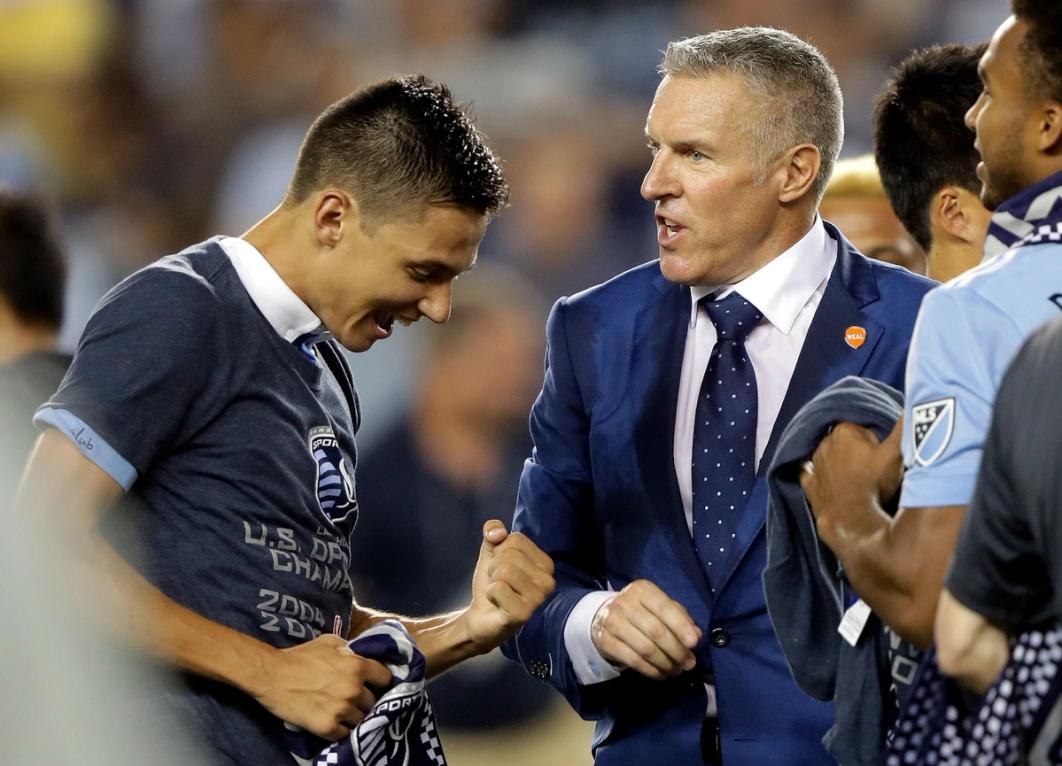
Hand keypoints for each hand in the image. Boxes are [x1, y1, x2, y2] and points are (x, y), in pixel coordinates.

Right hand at [252, 634, 391, 739]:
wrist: (272, 675)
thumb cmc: (300, 656)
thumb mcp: (329, 642)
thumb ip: (350, 650)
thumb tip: (361, 656)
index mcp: (357, 666)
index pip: (385, 678)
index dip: (379, 681)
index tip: (372, 684)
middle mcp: (354, 689)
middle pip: (372, 702)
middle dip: (364, 700)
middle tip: (353, 699)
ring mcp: (341, 710)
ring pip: (361, 720)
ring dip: (354, 717)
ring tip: (342, 713)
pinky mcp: (327, 727)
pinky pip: (345, 734)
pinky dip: (341, 730)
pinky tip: (333, 723)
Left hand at [465, 520, 555, 651]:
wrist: (481, 615)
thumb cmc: (493, 582)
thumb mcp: (491, 551)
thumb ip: (493, 531)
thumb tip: (497, 532)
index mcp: (546, 563)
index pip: (516, 539)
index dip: (499, 551)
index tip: (501, 568)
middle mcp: (548, 581)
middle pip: (509, 554)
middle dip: (494, 567)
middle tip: (499, 583)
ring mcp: (538, 599)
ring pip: (504, 571)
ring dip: (492, 582)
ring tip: (499, 593)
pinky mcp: (524, 614)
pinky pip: (498, 588)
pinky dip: (490, 594)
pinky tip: (498, 604)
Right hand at [590, 579, 701, 679]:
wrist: (604, 615)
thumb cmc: (641, 610)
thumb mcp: (660, 606)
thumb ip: (680, 617)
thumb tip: (696, 635)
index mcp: (642, 590)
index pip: (664, 608)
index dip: (681, 627)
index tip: (694, 643)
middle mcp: (625, 603)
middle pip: (656, 631)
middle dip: (676, 650)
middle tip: (688, 663)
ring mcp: (612, 622)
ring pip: (646, 649)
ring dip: (666, 663)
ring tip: (676, 670)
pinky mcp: (605, 641)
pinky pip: (633, 661)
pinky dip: (651, 671)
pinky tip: (661, 674)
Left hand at [800, 419, 903, 529]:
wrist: (852, 519)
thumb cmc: (874, 484)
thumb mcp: (896, 453)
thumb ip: (903, 427)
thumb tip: (913, 407)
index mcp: (843, 431)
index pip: (863, 428)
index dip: (876, 442)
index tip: (881, 456)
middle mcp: (823, 443)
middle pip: (846, 442)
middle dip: (858, 451)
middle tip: (873, 470)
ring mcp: (814, 465)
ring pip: (830, 457)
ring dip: (841, 464)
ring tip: (859, 481)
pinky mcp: (809, 484)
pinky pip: (810, 474)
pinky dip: (818, 475)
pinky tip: (825, 480)